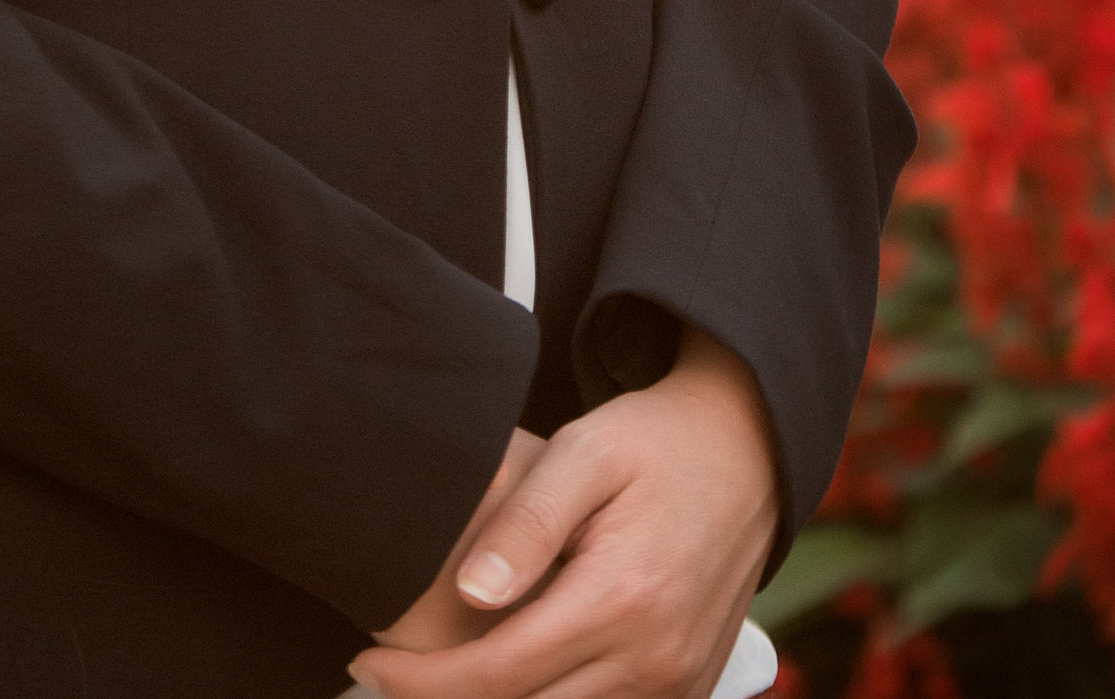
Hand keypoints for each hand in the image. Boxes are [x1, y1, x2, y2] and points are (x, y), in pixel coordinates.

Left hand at [349, 332, 779, 698]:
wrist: (747, 447)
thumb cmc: (656, 440)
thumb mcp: (586, 451)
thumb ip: (527, 521)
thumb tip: (472, 592)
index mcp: (624, 598)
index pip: (497, 674)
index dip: (422, 682)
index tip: (367, 660)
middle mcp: (655, 658)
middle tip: (392, 673)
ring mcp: (677, 682)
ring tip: (447, 668)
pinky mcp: (687, 687)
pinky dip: (552, 698)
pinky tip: (514, 667)